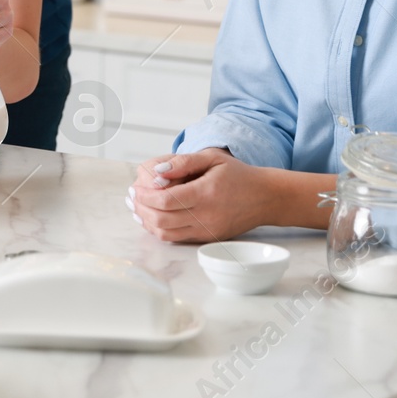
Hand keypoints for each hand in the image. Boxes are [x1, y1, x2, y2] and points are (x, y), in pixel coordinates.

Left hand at [127, 148, 278, 242]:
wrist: (265, 198)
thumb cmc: (238, 175)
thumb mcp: (212, 158)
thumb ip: (183, 162)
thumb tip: (156, 170)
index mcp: (206, 193)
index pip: (166, 200)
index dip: (145, 195)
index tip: (135, 187)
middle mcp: (206, 216)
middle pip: (162, 219)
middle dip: (141, 208)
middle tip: (131, 197)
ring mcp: (207, 231)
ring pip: (166, 233)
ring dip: (147, 221)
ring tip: (137, 208)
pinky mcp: (207, 238)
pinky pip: (177, 238)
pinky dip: (160, 229)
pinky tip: (152, 217)